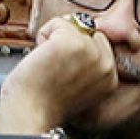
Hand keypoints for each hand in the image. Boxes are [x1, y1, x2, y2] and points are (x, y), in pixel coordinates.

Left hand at [0, 14, 117, 134]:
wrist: (29, 115)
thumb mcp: (79, 85)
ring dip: (53, 40)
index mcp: (110, 77)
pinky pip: (56, 23)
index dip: (76, 50)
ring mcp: (91, 52)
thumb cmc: (44, 103)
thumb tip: (82, 34)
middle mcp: (105, 64)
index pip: (98, 41)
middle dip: (67, 41)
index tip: (64, 71)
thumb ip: (87, 65)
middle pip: (87, 30)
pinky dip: (42, 36)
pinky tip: (41, 59)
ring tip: (48, 65)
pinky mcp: (72, 43)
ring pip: (72, 24)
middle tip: (55, 69)